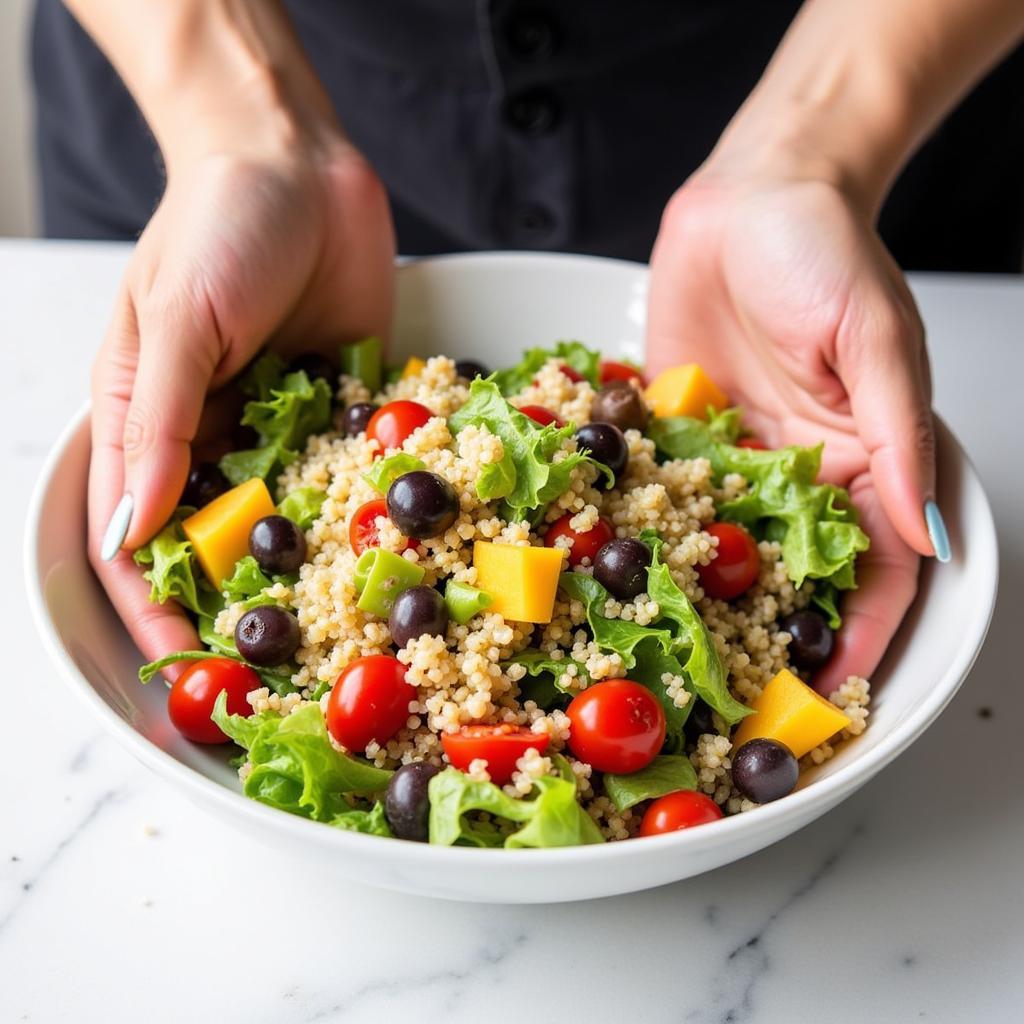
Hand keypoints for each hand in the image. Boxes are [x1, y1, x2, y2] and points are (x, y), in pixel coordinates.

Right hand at [88, 136, 394, 674]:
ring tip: (351, 632)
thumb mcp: (176, 321)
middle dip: (247, 606)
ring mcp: (285, 430)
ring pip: (295, 521)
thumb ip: (159, 425)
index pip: (140, 538)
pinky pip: (356, 473)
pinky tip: (402, 553)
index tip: (190, 663)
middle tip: (285, 670)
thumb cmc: (216, 225)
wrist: (298, 161)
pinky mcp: (345, 410)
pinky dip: (372, 511)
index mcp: (151, 423)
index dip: (158, 606)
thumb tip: (133, 531)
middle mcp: (216, 439)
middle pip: (223, 546)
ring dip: (317, 572)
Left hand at [646, 170, 936, 692]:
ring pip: (716, 550)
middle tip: (731, 707)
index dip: (856, 639)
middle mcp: (792, 477)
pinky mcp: (670, 437)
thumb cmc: (827, 251)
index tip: (829, 699)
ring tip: (656, 661)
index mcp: (858, 464)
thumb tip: (926, 536)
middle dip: (766, 640)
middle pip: (789, 579)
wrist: (752, 196)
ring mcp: (726, 464)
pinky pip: (653, 495)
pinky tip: (599, 573)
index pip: (870, 573)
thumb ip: (897, 437)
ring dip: (694, 604)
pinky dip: (633, 533)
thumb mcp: (876, 340)